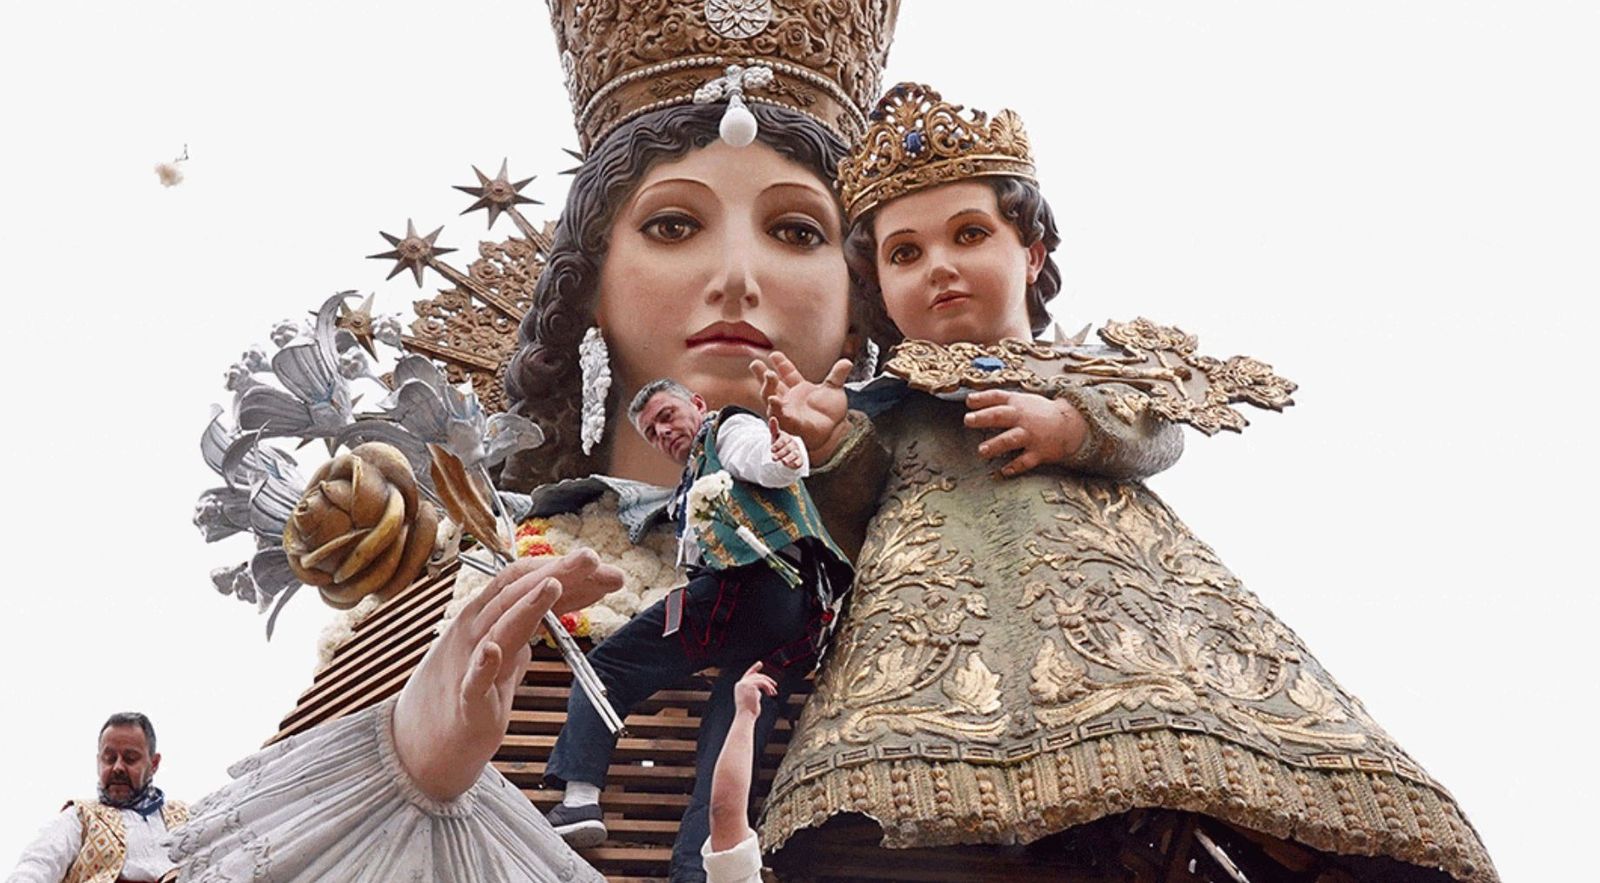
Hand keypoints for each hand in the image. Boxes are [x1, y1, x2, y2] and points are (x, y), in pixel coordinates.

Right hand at [392, 550, 616, 800]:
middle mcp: (474, 631)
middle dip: (556, 573)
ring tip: (553, 585)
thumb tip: (560, 603)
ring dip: (526, 606)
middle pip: (515, 593)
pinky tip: (494, 650)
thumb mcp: (507, 652)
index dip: (563, 570)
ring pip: (497, 627)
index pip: (524, 580)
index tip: (605, 569)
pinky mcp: (466, 701)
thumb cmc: (469, 694)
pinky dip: (484, 665)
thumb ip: (530, 628)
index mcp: (486, 617)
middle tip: (594, 559)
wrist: (425, 745)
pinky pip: (473, 681)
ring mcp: (467, 663)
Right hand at [733, 661, 777, 718]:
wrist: (746, 716)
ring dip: (769, 686)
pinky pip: (763, 683)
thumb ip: (754, 692)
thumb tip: (760, 691)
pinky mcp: (751, 686)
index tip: (760, 663)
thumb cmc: (749, 712)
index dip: (754, 668)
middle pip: (756, 675)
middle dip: (766, 679)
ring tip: (773, 692)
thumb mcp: (751, 699)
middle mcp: (741, 683)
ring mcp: (745, 684)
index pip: (748, 674)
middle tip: (774, 684)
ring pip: (761, 679)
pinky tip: (771, 693)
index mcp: (739, 686)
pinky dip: (768, 687)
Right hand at [750, 352, 850, 459]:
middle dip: (763, 375)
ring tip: (769, 375)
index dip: (781, 363)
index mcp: (797, 389)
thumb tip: (847, 361)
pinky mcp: (792, 424)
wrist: (835, 434)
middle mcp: (789, 400)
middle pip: (772, 386)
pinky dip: (777, 408)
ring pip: (772, 400)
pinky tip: (773, 400)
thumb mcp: (834, 391)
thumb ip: (837, 376)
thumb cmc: (829, 414)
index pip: (787, 373)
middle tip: (756, 364)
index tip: (774, 354)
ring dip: (768, 388)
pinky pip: (782, 416)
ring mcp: (788, 412)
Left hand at [769, 418, 804, 469]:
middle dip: (781, 453)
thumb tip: (773, 418)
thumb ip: (773, 428)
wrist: (783, 454)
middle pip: (788, 448)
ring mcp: (797, 452)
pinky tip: (792, 465)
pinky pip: (799, 462)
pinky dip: (796, 463)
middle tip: (773, 458)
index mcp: (787, 438)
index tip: (772, 449)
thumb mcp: (775, 436)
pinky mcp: (799, 460)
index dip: (777, 445)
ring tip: (783, 462)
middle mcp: (793, 444)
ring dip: (789, 458)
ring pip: (794, 455)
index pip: (783, 440)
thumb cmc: (778, 444)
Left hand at [964, 390, 1088, 476]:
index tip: (969, 401)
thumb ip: (999, 401)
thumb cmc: (1039, 413)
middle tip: (968, 420)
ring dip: (996, 445)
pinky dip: (1014, 467)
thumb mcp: (1022, 400)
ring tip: (982, 451)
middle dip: (984, 418)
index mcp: (1017, 404)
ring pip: (1011, 439)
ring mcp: (1031, 435)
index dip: (982, 398)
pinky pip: (1025, 461)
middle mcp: (1022, 418)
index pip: (997, 397)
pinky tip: (1004, 471)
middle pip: (1000, 416)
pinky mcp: (1039, 452)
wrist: (1071, 425)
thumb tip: (970, 400)